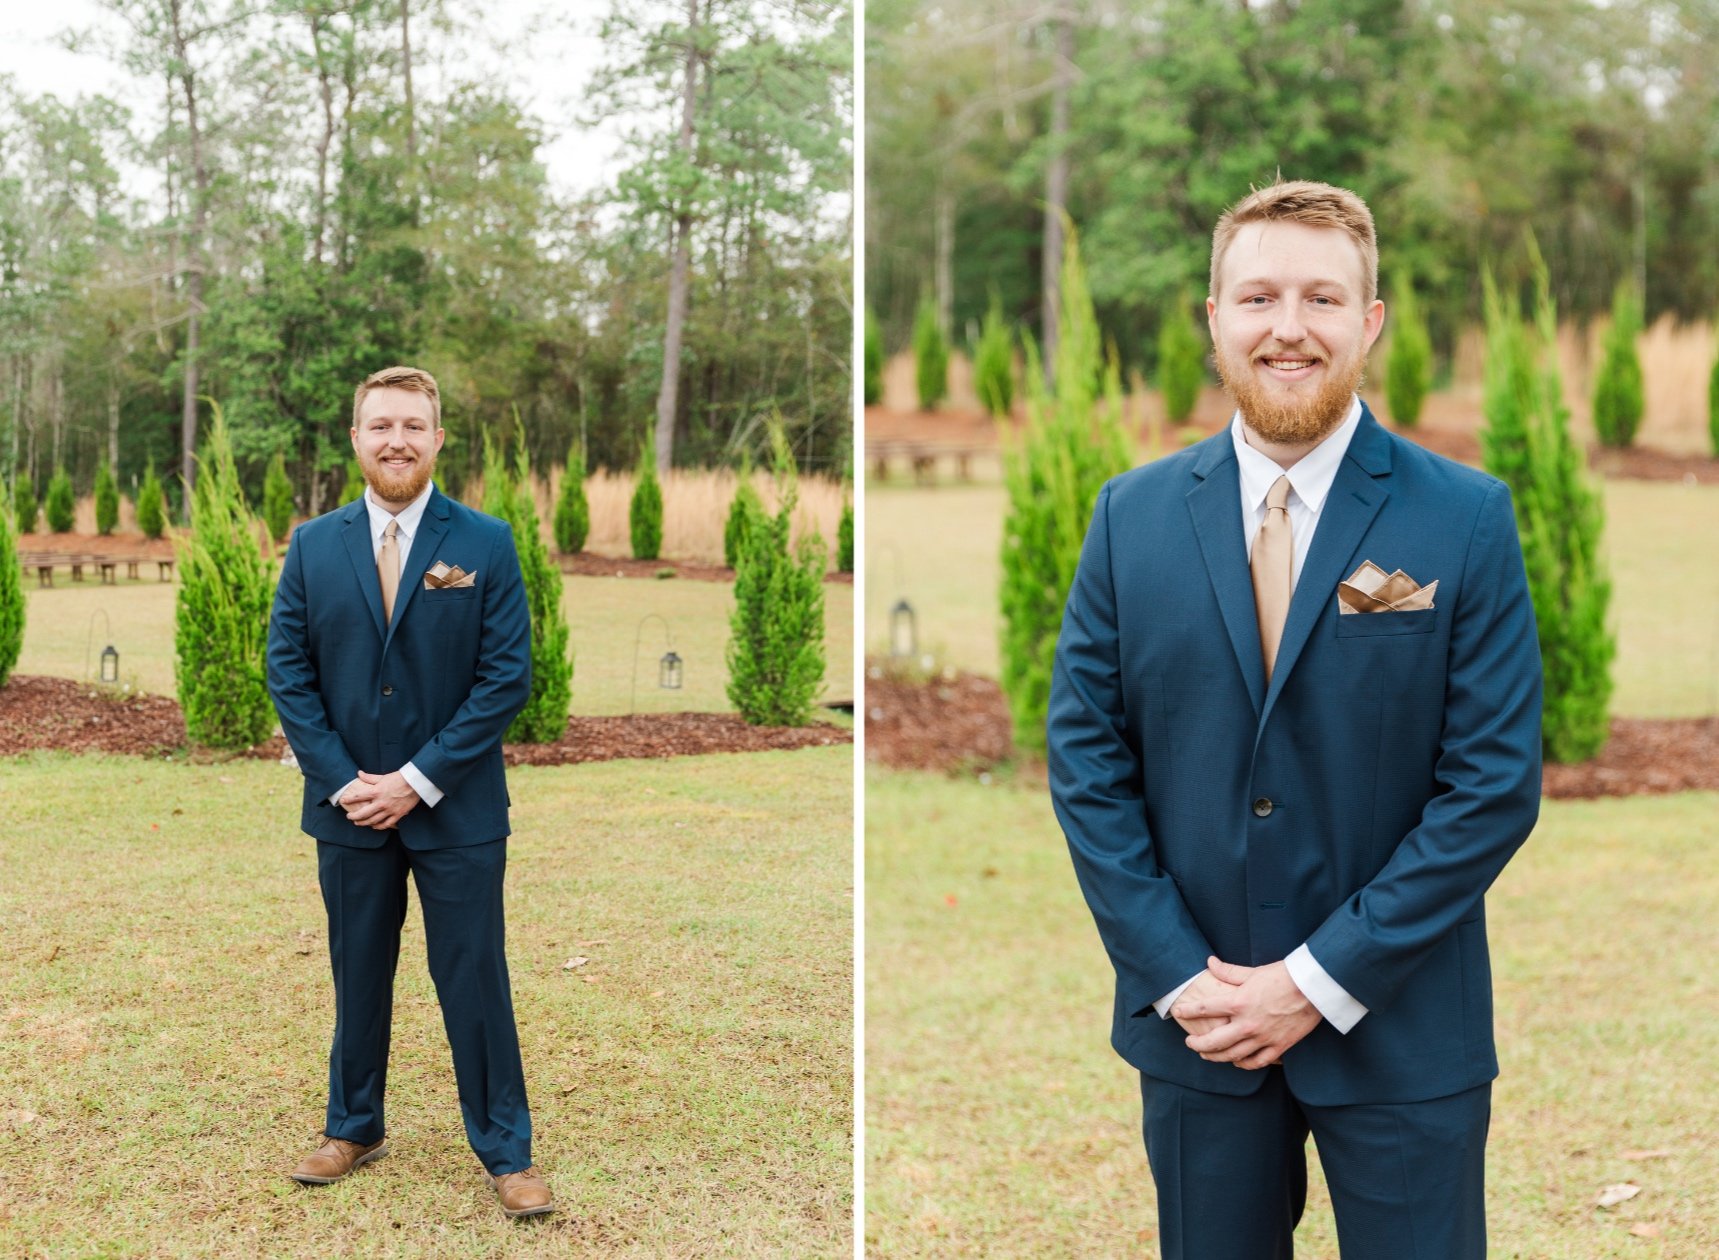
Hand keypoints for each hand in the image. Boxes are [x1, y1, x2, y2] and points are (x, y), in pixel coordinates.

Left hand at [340, 769, 420, 830]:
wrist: (415, 783)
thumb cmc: (399, 778)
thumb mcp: (383, 777)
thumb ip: (369, 778)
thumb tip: (359, 773)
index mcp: (376, 792)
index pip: (358, 797)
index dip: (349, 799)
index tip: (343, 801)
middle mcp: (381, 802)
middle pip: (363, 813)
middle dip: (354, 817)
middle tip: (349, 817)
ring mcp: (389, 810)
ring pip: (373, 821)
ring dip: (364, 823)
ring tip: (358, 823)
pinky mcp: (398, 814)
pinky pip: (386, 824)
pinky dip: (379, 827)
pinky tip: (374, 827)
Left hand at [1175, 957, 1320, 1069]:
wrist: (1314, 988)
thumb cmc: (1283, 975)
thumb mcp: (1252, 971)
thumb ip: (1228, 972)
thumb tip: (1210, 962)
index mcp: (1238, 1002)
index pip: (1204, 1009)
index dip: (1188, 1011)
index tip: (1178, 1012)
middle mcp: (1247, 1023)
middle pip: (1214, 1041)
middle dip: (1198, 1045)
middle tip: (1190, 1043)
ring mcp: (1263, 1037)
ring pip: (1233, 1055)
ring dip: (1216, 1057)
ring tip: (1207, 1055)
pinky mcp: (1279, 1046)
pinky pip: (1257, 1062)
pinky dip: (1244, 1064)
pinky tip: (1237, 1062)